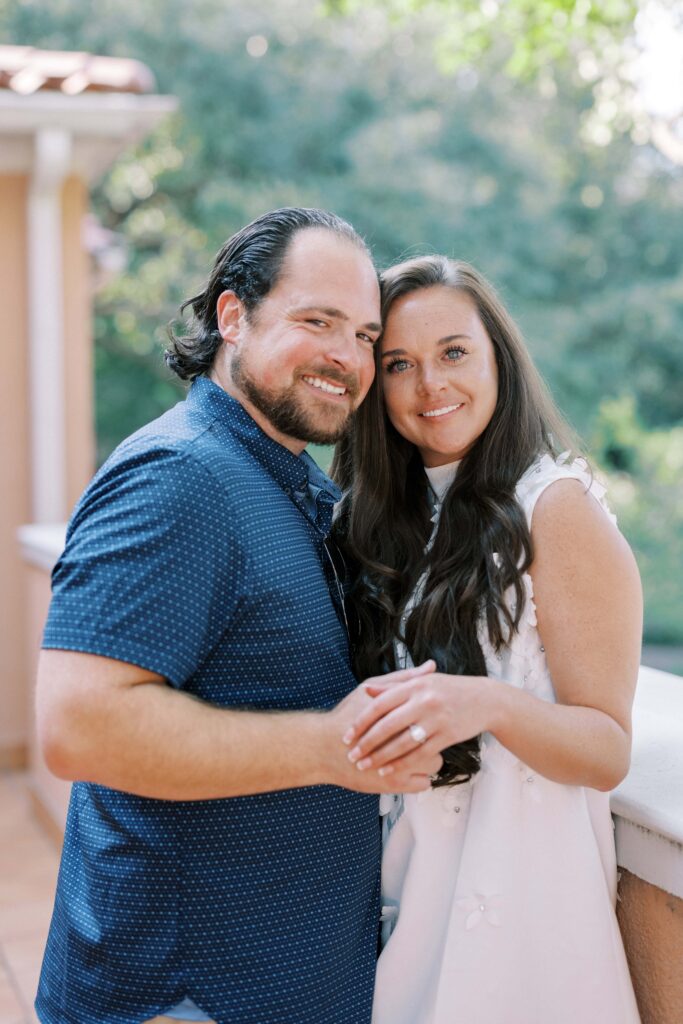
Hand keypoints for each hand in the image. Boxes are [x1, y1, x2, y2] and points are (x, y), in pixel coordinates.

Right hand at [323, 661, 442, 792]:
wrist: (323, 747)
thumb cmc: (346, 716)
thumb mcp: (372, 687)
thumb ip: (403, 679)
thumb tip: (431, 666)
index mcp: (402, 715)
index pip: (434, 716)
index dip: (433, 717)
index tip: (428, 717)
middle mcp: (406, 740)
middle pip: (437, 739)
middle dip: (431, 737)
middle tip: (419, 734)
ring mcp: (402, 765)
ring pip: (434, 764)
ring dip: (426, 759)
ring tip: (412, 752)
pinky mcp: (397, 785)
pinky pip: (424, 783)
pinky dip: (418, 777)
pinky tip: (407, 768)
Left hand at [342, 672, 499, 776]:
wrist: (485, 699)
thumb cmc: (449, 690)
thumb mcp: (422, 682)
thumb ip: (394, 686)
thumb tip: (367, 691)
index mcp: (415, 685)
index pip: (380, 704)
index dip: (361, 721)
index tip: (347, 735)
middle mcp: (424, 700)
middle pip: (388, 725)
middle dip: (367, 742)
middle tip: (351, 755)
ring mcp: (437, 718)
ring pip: (402, 742)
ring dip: (381, 757)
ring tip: (365, 765)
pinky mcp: (448, 735)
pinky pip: (419, 753)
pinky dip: (402, 764)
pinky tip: (388, 771)